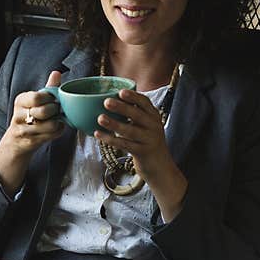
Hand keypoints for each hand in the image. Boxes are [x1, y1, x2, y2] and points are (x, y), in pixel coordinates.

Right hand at [0, 71, 65, 195]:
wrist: (16, 141)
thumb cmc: (29, 117)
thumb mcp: (34, 101)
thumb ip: (47, 88)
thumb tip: (57, 73)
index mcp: (20, 101)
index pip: (37, 97)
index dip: (50, 99)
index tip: (52, 100)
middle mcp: (19, 115)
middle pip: (44, 111)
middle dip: (55, 111)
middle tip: (56, 111)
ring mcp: (23, 130)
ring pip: (50, 125)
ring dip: (57, 123)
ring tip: (56, 120)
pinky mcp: (30, 141)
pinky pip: (51, 135)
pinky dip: (57, 132)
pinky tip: (55, 129)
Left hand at [95, 89, 187, 220]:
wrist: (160, 167)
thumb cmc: (147, 143)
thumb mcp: (146, 126)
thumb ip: (135, 115)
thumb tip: (111, 101)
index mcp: (154, 117)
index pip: (145, 103)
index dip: (133, 97)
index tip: (121, 91)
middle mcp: (154, 126)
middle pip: (137, 115)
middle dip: (122, 108)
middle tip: (106, 102)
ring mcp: (149, 140)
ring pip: (130, 130)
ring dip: (114, 124)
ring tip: (100, 118)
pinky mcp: (142, 152)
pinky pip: (124, 144)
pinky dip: (111, 139)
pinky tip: (98, 134)